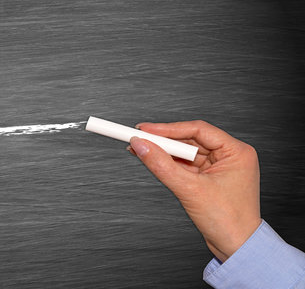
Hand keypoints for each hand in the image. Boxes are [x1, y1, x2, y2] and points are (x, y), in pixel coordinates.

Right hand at [127, 120, 261, 261]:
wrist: (237, 249)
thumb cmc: (230, 223)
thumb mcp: (190, 189)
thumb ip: (162, 165)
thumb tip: (142, 146)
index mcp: (237, 152)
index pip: (198, 130)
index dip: (168, 129)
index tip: (146, 129)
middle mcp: (230, 157)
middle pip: (190, 139)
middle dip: (163, 141)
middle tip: (140, 139)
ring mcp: (219, 168)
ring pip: (185, 152)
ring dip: (164, 153)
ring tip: (142, 150)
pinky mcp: (209, 179)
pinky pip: (185, 165)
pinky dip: (169, 164)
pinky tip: (153, 161)